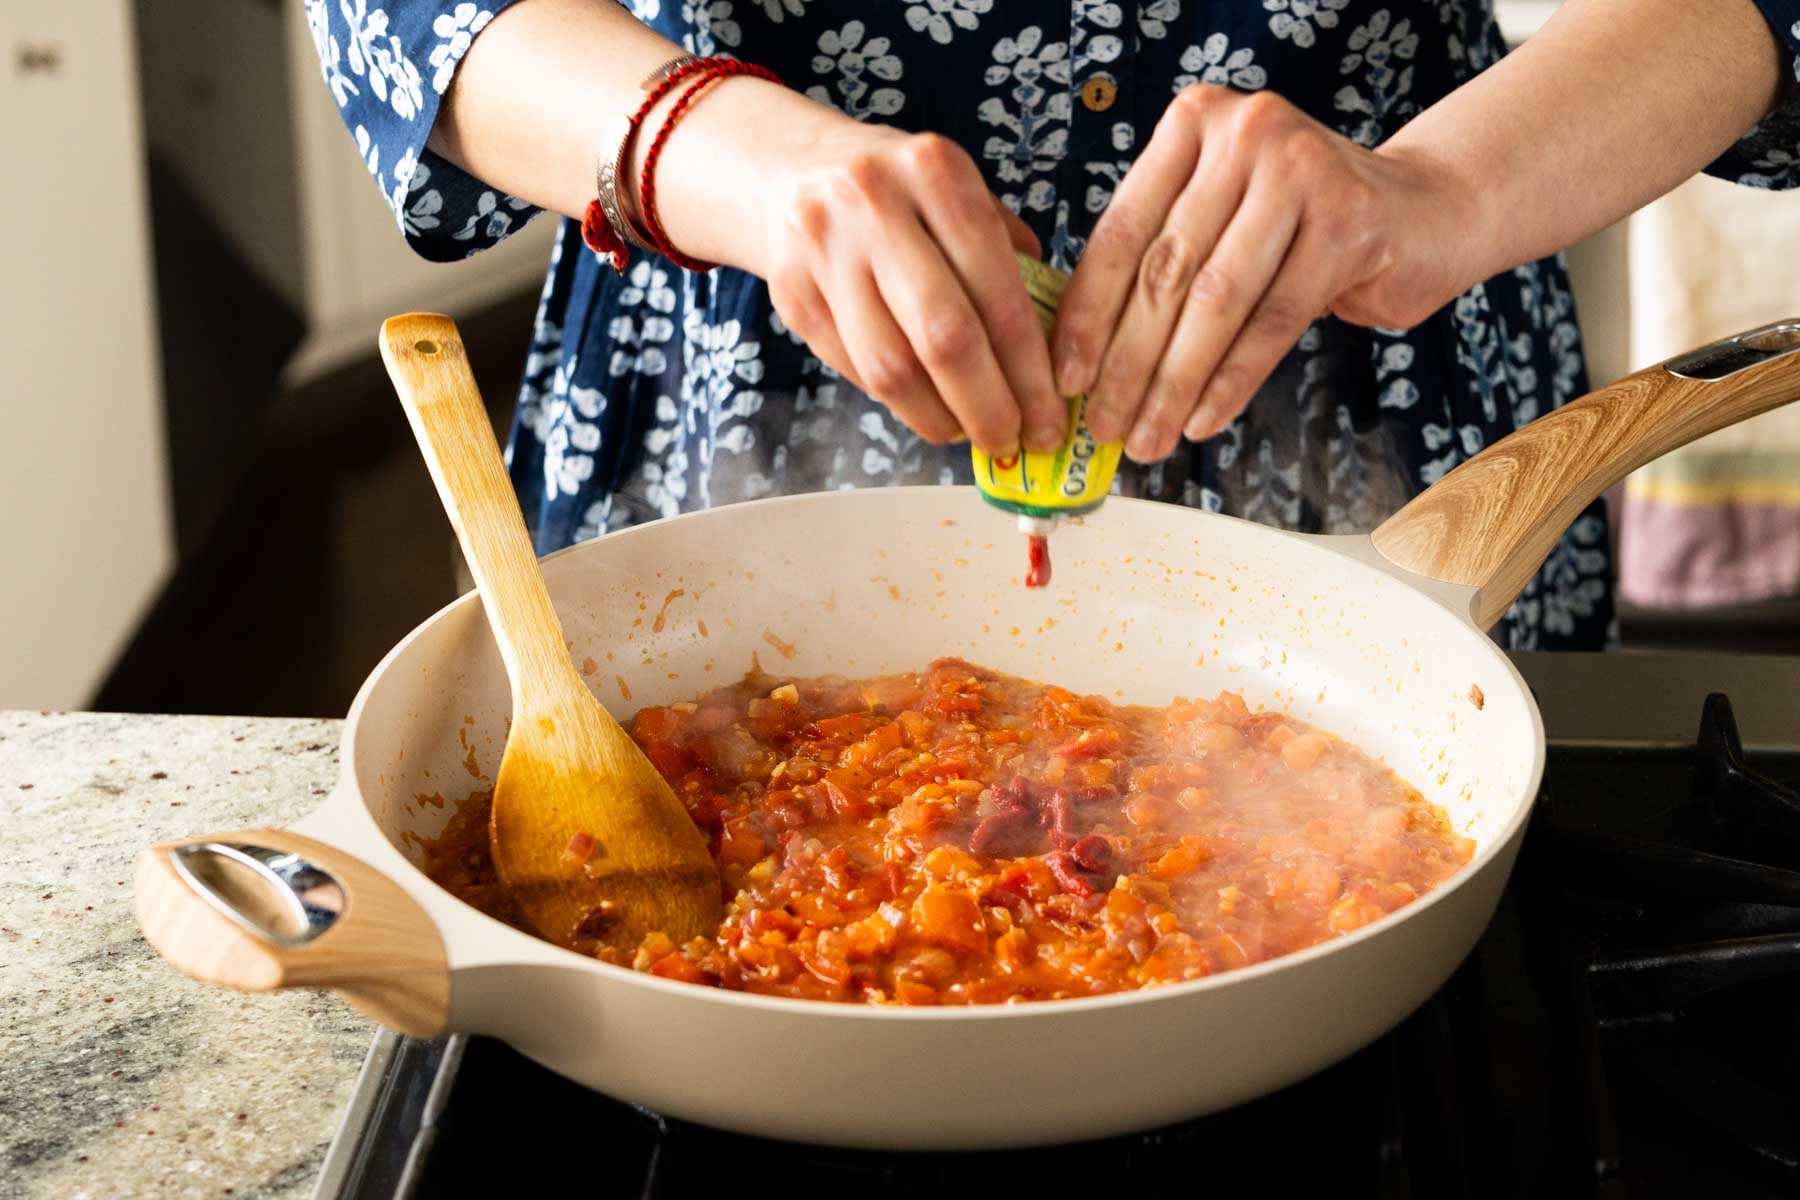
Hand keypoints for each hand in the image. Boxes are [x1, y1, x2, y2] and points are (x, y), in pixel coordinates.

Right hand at [757, 120, 1064, 454]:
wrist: (792, 171)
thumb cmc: (902, 194)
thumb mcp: (961, 194)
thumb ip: (1008, 260)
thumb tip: (1050, 360)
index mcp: (935, 172)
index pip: (997, 291)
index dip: (1029, 370)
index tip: (1050, 417)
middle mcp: (873, 205)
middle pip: (944, 337)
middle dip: (988, 406)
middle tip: (1013, 441)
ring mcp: (822, 250)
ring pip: (890, 368)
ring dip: (938, 417)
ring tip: (968, 431)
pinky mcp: (788, 293)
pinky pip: (854, 370)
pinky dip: (897, 401)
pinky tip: (924, 405)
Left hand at [1051, 85, 1477, 463]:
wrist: (1425, 213)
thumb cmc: (1303, 226)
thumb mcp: (1222, 220)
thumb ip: (1161, 259)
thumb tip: (1083, 357)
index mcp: (1194, 124)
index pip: (1122, 231)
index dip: (1088, 313)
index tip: (1064, 378)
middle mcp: (1245, 132)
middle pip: (1166, 269)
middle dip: (1127, 361)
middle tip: (1103, 425)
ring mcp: (1301, 170)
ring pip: (1216, 300)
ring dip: (1174, 382)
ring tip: (1148, 437)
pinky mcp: (1349, 222)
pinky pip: (1272, 320)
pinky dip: (1231, 380)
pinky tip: (1202, 420)